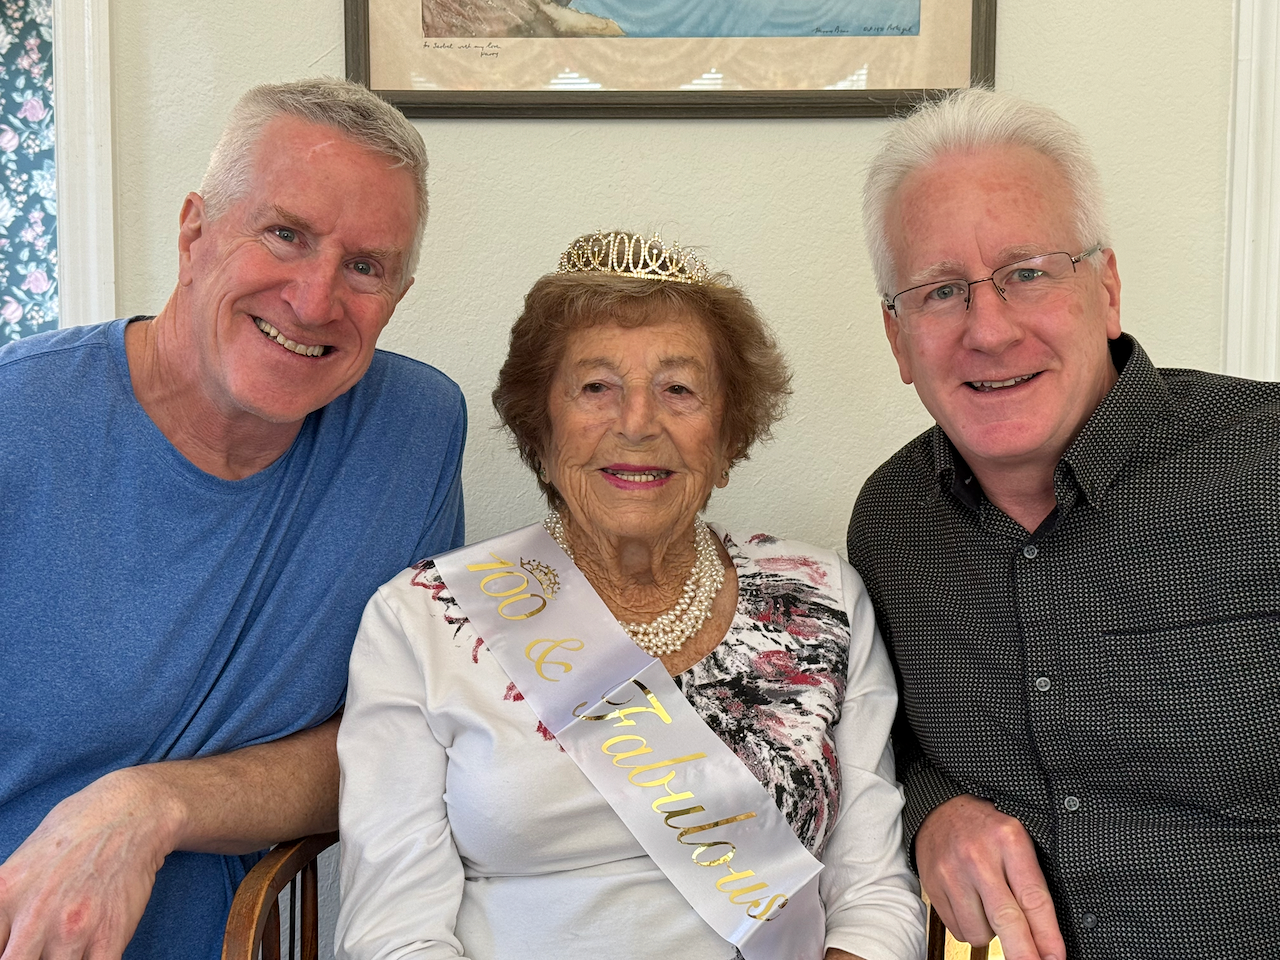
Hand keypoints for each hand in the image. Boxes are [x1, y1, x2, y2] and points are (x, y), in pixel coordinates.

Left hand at [0, 768, 177, 959]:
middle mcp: (34, 915)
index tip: (14, 946)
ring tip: (66, 948)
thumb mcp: (23, 859)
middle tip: (39, 950)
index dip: (3, 949)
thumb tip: (4, 934)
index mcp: (4, 894)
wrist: (134, 814)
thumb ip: (5, 904)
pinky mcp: (109, 936)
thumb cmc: (78, 829)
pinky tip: (89, 954)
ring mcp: (72, 929)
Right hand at [916, 794, 1064, 959]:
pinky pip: (958, 930)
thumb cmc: (985, 828)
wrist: (940, 808)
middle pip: (1006, 919)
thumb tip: (1047, 934)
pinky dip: (969, 927)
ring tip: (989, 907)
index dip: (1047, 934)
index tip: (1055, 957)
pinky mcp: (934, 886)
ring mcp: (953, 872)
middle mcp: (979, 856)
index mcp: (1008, 840)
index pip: (1034, 897)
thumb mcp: (1016, 839)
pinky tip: (971, 905)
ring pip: (980, 931)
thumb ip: (1031, 880)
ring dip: (990, 933)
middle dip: (1023, 953)